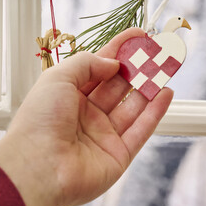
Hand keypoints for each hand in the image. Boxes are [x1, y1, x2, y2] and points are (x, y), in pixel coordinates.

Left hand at [0, 28, 172, 205]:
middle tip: (158, 52)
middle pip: (119, 86)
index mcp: (69, 96)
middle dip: (139, 68)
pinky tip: (166, 94)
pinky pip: (141, 130)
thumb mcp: (58, 77)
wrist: (38, 168)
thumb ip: (87, 63)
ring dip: (150, 87)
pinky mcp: (119, 155)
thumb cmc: (39, 122)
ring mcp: (104, 136)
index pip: (99, 68)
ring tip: (167, 68)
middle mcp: (87, 115)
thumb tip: (113, 63)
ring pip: (133, 106)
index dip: (119, 51)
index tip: (139, 37)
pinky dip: (155, 112)